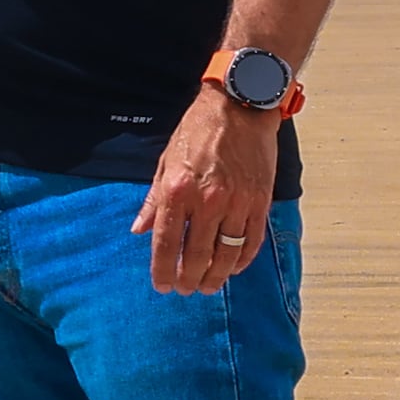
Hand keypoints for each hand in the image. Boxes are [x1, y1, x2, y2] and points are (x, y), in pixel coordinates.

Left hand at [132, 90, 274, 294]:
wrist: (239, 108)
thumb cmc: (197, 133)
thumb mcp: (165, 162)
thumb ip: (154, 201)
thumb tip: (139, 231)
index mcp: (178, 190)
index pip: (167, 242)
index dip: (163, 269)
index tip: (162, 286)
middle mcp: (208, 200)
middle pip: (198, 254)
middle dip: (189, 278)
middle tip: (185, 290)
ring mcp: (238, 202)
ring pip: (227, 253)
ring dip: (217, 276)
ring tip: (207, 287)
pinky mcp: (260, 201)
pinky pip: (252, 240)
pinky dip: (243, 260)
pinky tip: (234, 269)